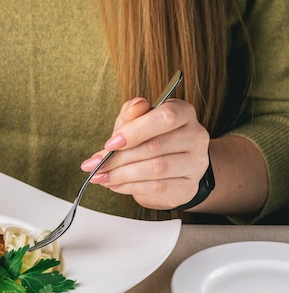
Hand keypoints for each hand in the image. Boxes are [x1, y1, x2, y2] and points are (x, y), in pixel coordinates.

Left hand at [81, 96, 209, 209]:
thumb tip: (134, 106)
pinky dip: (131, 186)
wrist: (174, 168)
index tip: (110, 143)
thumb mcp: (138, 122)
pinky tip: (115, 184)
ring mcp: (195, 163)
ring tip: (101, 176)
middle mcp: (195, 136)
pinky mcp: (188, 186)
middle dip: (119, 158)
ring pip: (156, 169)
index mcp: (183, 113)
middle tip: (96, 165)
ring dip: (122, 174)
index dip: (135, 131)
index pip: (165, 118)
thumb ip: (132, 114)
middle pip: (156, 147)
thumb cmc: (152, 139)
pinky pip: (158, 187)